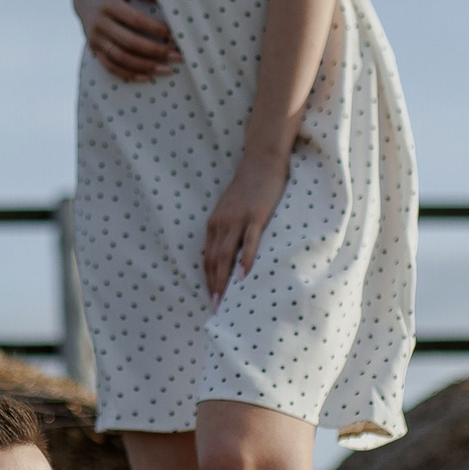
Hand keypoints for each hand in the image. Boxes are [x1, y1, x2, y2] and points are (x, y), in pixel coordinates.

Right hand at [74, 0, 179, 82]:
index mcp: (108, 4)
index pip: (135, 20)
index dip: (155, 28)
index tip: (174, 34)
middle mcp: (99, 23)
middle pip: (129, 42)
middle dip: (155, 51)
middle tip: (177, 56)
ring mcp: (95, 38)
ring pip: (120, 58)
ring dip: (145, 66)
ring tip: (167, 69)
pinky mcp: (93, 48)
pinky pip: (111, 66)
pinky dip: (128, 74)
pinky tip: (148, 77)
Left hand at [203, 148, 287, 302]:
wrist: (261, 162)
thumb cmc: (249, 187)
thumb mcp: (231, 209)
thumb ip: (228, 229)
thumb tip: (231, 253)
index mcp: (214, 223)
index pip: (207, 257)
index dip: (207, 279)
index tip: (210, 297)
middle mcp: (221, 224)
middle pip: (213, 260)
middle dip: (213, 285)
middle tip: (215, 307)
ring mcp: (237, 220)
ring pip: (226, 255)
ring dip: (223, 279)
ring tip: (223, 299)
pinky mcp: (255, 217)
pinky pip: (248, 242)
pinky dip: (245, 260)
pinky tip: (244, 276)